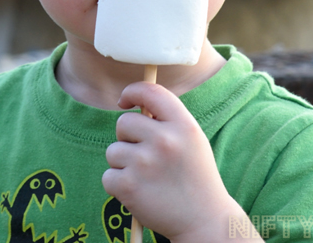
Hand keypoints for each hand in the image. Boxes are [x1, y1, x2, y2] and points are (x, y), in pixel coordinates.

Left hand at [102, 81, 255, 242]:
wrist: (204, 221)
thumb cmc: (194, 175)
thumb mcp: (191, 139)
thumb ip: (167, 118)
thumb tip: (133, 102)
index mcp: (183, 125)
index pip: (150, 91)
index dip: (132, 92)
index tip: (125, 101)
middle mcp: (164, 140)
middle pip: (123, 122)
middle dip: (128, 137)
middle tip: (144, 155)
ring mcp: (145, 163)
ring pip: (113, 150)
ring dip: (123, 163)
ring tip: (146, 177)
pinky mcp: (128, 186)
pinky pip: (108, 176)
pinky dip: (118, 185)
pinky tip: (139, 192)